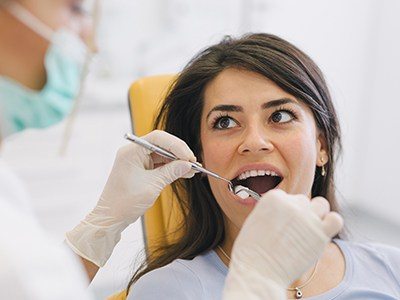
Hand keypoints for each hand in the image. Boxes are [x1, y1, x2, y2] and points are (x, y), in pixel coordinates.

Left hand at [66, 130, 196, 266]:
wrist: (110, 218)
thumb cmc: (125, 202)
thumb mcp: (152, 186)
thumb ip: (171, 172)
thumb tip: (188, 165)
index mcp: (131, 151)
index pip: (158, 139)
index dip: (176, 145)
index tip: (189, 157)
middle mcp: (134, 152)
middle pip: (161, 144)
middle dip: (179, 153)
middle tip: (193, 163)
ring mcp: (137, 160)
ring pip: (162, 154)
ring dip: (177, 161)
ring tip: (192, 170)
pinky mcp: (141, 169)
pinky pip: (159, 164)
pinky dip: (171, 168)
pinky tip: (184, 172)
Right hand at [223, 189, 342, 299]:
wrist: (258, 271)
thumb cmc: (252, 251)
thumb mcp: (255, 221)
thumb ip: (271, 211)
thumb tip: (283, 213)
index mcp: (274, 197)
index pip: (286, 197)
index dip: (284, 212)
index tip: (280, 224)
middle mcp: (292, 204)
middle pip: (302, 201)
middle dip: (299, 214)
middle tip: (292, 232)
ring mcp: (307, 218)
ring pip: (321, 205)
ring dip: (317, 214)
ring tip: (308, 230)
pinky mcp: (321, 234)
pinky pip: (335, 220)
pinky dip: (331, 223)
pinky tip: (321, 233)